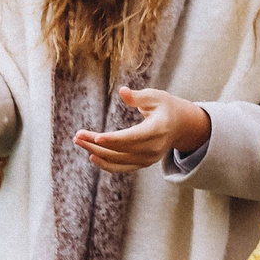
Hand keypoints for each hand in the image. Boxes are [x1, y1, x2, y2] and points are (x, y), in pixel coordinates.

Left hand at [73, 88, 210, 173]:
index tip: (96, 138)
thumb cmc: (165, 106)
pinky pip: (123, 167)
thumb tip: (123, 92)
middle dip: (97, 144)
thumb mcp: (155, 96)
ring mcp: (150, 158)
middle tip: (77, 135)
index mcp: (158, 130)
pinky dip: (107, 164)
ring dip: (97, 153)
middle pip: (122, 150)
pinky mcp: (144, 163)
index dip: (114, 139)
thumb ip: (138, 97)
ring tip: (79, 141)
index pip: (134, 137)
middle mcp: (155, 148)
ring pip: (119, 160)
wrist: (182, 125)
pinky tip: (92, 155)